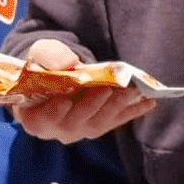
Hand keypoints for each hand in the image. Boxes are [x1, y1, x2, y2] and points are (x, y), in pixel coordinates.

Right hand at [14, 39, 157, 142]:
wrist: (54, 72)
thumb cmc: (42, 64)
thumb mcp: (39, 54)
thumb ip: (48, 57)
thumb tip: (68, 64)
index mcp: (34, 116)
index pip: (42, 120)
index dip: (53, 112)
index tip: (64, 101)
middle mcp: (57, 129)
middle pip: (74, 123)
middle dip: (93, 105)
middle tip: (107, 89)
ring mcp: (80, 130)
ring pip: (97, 124)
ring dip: (116, 108)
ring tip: (133, 93)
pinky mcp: (98, 124)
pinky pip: (115, 121)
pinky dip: (132, 112)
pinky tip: (149, 103)